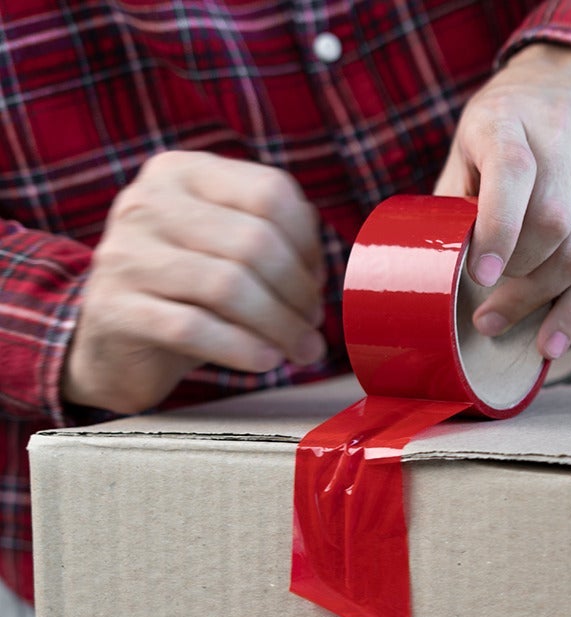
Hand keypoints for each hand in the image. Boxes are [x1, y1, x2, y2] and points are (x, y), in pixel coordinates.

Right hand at [62, 151, 326, 413]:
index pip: (270, 191)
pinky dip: (243, 348)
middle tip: (313, 324)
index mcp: (182, 172)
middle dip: (298, 291)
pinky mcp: (113, 309)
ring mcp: (123, 254)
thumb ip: (273, 237)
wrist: (115, 341)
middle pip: (254, 241)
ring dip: (279, 325)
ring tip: (301, 349)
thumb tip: (325, 274)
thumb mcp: (227, 245)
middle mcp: (147, 203)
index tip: (319, 280)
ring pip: (227, 286)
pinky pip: (193, 328)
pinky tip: (266, 360)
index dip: (309, 240)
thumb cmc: (190, 290)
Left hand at [435, 43, 570, 359]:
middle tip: (482, 308)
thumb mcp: (470, 137)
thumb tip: (433, 261)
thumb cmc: (512, 117)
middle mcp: (564, 143)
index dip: (498, 228)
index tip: (478, 275)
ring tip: (503, 320)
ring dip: (540, 297)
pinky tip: (551, 338)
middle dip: (516, 276)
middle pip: (552, 222)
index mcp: (512, 120)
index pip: (513, 173)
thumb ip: (456, 195)